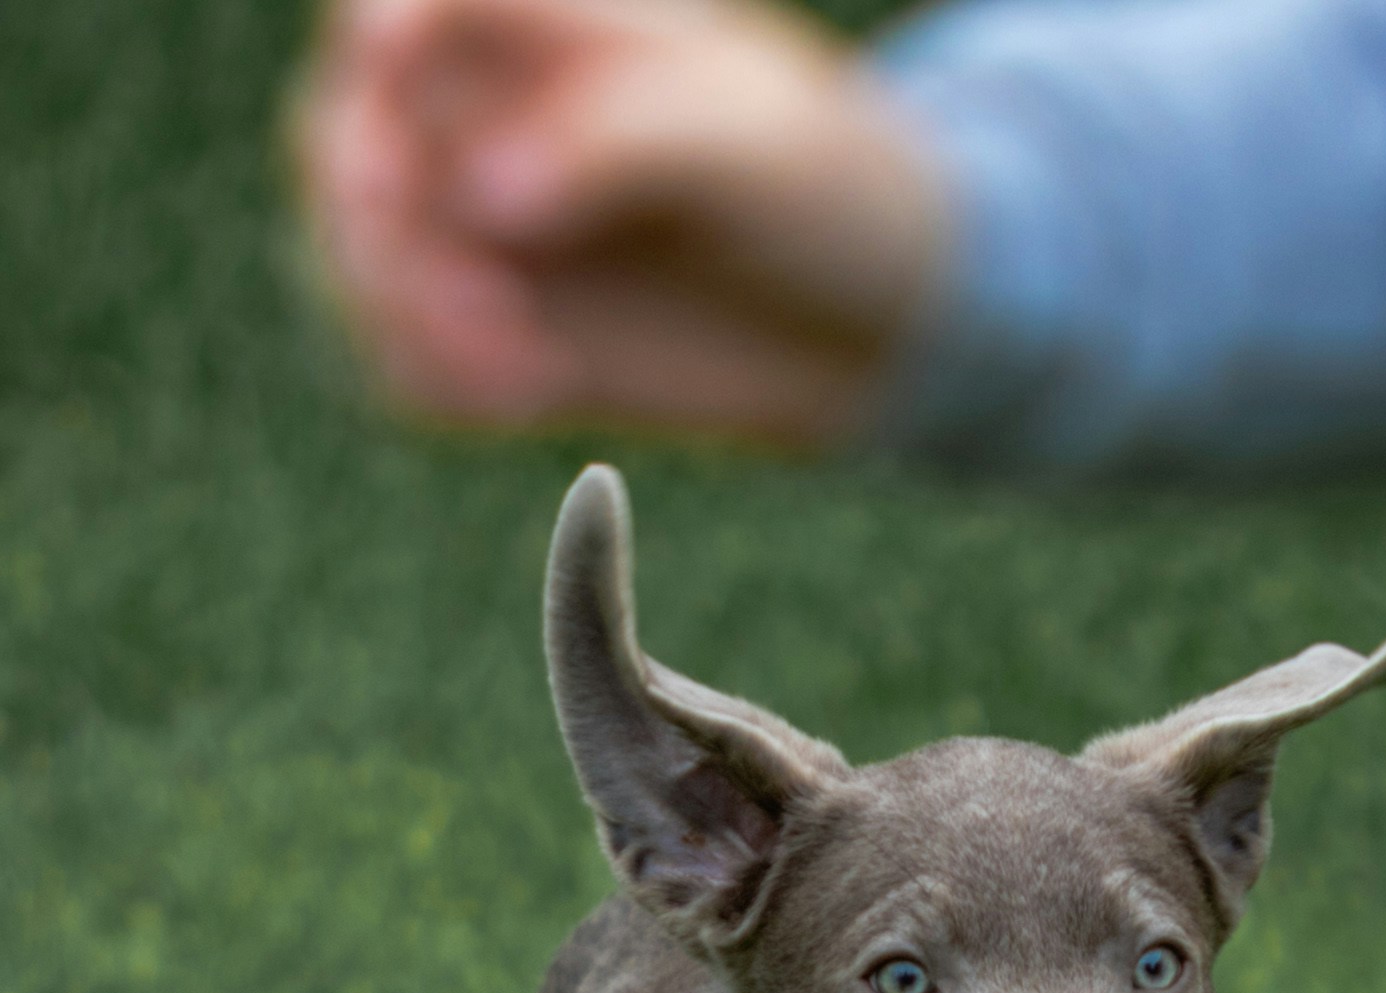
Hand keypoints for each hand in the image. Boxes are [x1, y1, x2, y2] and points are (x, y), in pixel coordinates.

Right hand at [296, 0, 949, 443]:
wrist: (876, 319)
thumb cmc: (825, 185)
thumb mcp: (743, 143)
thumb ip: (613, 139)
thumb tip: (491, 196)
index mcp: (535, 20)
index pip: (396, 13)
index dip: (378, 58)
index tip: (406, 132)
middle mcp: (479, 112)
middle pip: (342, 141)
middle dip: (377, 224)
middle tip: (475, 299)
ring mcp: (476, 231)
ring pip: (354, 261)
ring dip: (406, 318)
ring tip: (519, 366)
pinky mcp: (492, 334)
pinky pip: (405, 360)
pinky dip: (438, 379)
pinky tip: (530, 394)